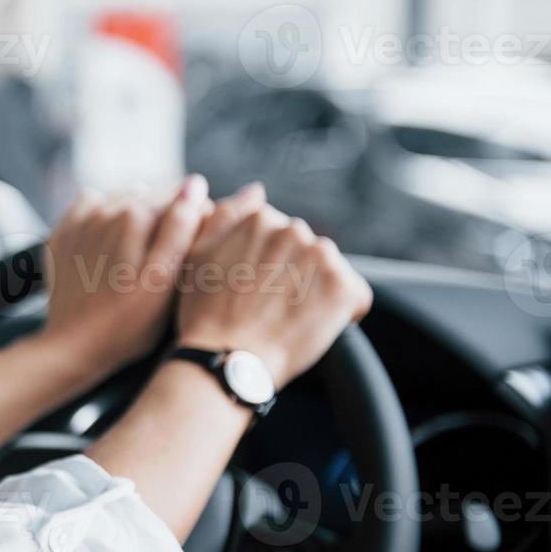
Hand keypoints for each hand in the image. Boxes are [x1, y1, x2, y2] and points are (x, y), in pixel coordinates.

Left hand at [34, 175, 209, 370]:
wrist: (73, 347)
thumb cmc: (127, 324)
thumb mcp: (164, 281)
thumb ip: (180, 228)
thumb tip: (194, 184)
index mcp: (135, 216)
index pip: (182, 199)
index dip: (197, 220)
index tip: (197, 249)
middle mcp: (105, 208)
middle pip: (153, 197)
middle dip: (169, 218)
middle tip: (169, 258)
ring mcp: (81, 219)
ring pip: (125, 199)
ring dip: (140, 216)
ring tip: (143, 254)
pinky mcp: (65, 232)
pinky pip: (92, 205)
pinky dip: (107, 216)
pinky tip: (115, 241)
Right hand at [176, 200, 372, 388]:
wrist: (225, 359)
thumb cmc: (206, 314)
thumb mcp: (197, 256)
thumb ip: (224, 217)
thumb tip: (256, 192)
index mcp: (260, 219)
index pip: (281, 235)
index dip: (270, 265)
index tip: (256, 288)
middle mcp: (294, 231)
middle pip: (307, 251)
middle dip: (296, 274)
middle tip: (271, 307)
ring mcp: (321, 258)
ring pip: (330, 272)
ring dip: (318, 291)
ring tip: (290, 318)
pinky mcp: (343, 288)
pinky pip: (355, 297)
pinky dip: (343, 312)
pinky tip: (314, 327)